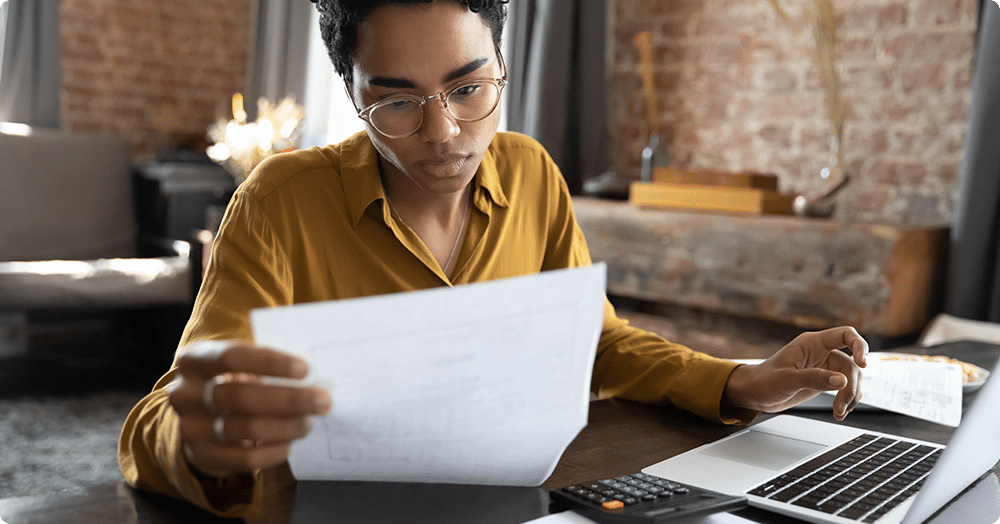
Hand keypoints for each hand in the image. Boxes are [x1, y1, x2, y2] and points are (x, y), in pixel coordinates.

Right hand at [167, 340, 332, 478]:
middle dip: (289, 399)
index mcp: (194, 360)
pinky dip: (274, 451)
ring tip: (308, 422)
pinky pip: (245, 459)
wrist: (200, 420)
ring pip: (246, 429)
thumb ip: (266, 365)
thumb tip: (314, 375)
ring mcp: (189, 427)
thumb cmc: (232, 382)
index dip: (270, 362)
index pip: (231, 357)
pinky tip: (290, 443)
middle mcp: (185, 393)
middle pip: (241, 396)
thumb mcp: (239, 366)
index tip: (304, 369)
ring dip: (286, 426)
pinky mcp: (201, 456)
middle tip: (322, 400)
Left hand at [724, 326, 867, 419]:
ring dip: (850, 396)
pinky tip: (840, 412)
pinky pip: (845, 388)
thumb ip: (814, 379)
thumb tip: (841, 381)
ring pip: (851, 378)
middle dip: (850, 386)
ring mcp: (824, 367)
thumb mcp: (787, 380)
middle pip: (851, 364)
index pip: (845, 335)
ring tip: (839, 412)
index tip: (863, 363)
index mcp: (811, 343)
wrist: (755, 394)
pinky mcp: (824, 381)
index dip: (859, 346)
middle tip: (841, 405)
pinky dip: (847, 400)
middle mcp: (821, 353)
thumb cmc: (764, 381)